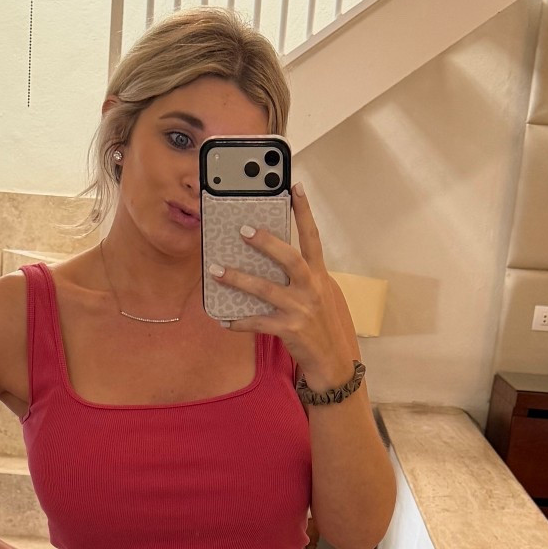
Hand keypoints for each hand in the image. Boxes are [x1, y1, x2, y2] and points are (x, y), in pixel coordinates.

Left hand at [207, 182, 359, 393]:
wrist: (331, 362)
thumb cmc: (319, 324)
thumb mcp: (317, 294)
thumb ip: (299, 275)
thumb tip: (266, 256)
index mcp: (318, 276)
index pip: (312, 237)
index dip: (305, 211)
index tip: (294, 186)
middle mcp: (312, 289)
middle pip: (290, 258)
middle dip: (267, 243)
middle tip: (244, 230)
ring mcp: (301, 309)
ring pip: (265, 289)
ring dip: (239, 279)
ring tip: (216, 270)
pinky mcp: (290, 330)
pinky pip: (258, 322)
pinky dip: (239, 321)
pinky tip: (224, 319)